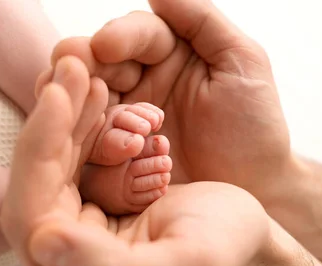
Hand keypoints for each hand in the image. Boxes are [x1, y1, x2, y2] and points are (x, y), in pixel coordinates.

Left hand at [2, 54, 273, 265]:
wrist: (245, 240)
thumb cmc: (228, 253)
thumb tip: (41, 243)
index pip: (32, 219)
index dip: (38, 153)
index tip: (59, 94)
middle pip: (32, 191)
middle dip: (50, 125)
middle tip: (71, 69)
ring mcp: (70, 244)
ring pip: (46, 172)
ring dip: (62, 120)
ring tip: (81, 73)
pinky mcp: (82, 217)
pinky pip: (64, 166)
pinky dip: (75, 127)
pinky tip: (91, 96)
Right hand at [50, 0, 295, 200]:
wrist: (258, 189)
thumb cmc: (255, 126)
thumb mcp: (241, 63)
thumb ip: (201, 21)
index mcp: (168, 54)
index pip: (136, 34)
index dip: (119, 37)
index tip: (105, 46)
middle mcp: (141, 83)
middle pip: (100, 66)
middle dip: (82, 65)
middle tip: (67, 67)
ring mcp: (126, 122)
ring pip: (87, 103)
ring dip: (76, 102)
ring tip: (64, 103)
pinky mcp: (117, 158)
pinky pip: (92, 144)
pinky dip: (86, 140)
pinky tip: (83, 140)